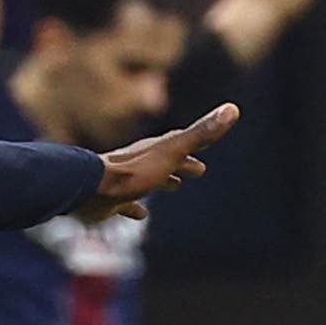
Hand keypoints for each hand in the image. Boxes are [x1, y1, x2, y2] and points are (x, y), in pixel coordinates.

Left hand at [86, 104, 238, 218]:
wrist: (92, 190)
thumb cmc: (135, 172)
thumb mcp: (173, 152)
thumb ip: (202, 133)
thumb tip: (233, 109)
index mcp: (157, 149)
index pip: (182, 142)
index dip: (199, 143)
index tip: (214, 140)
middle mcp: (141, 162)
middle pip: (166, 160)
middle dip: (183, 163)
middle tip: (198, 170)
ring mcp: (125, 181)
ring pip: (148, 179)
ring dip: (162, 180)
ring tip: (174, 186)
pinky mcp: (112, 201)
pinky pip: (127, 203)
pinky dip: (135, 207)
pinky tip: (140, 215)